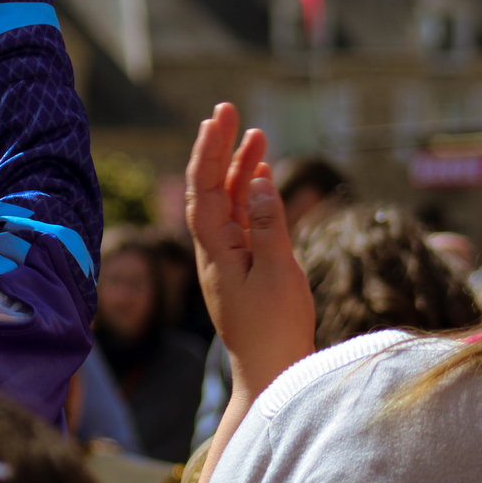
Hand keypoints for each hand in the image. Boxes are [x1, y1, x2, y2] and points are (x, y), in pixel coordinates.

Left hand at [185, 103, 314, 399]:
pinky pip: (242, 220)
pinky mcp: (244, 266)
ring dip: (237, 167)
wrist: (270, 372)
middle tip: (228, 110)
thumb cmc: (275, 328)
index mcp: (216, 248)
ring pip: (228, 202)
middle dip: (218, 148)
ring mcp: (228, 257)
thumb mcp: (277, 274)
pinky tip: (261, 175)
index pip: (204, 189)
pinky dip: (250, 194)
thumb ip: (268, 226)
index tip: (219, 118)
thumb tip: (255, 180)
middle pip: (210, 188)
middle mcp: (215, 248)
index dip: (209, 150)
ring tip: (255, 135)